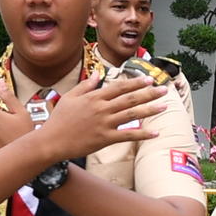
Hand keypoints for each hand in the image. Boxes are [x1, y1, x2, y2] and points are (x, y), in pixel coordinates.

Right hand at [32, 63, 163, 168]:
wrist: (52, 140)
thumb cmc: (59, 119)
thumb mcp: (70, 97)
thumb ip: (85, 86)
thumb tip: (97, 74)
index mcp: (94, 97)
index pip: (119, 87)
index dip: (135, 83)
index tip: (149, 79)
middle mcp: (102, 108)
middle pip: (130, 99)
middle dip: (148, 93)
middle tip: (163, 89)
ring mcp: (104, 123)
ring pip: (132, 115)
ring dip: (150, 110)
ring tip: (164, 106)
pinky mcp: (105, 139)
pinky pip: (128, 135)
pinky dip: (142, 134)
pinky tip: (155, 132)